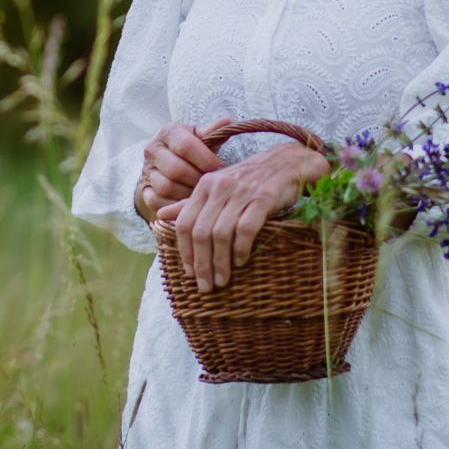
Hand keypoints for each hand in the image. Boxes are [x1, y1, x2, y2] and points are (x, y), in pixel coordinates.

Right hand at [137, 118, 233, 220]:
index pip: (185, 146)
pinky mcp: (144, 191)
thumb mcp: (200, 138)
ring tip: (204, 196)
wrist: (166, 163)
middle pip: (176, 169)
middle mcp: (152, 150)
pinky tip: (191, 205)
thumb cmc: (190, 151)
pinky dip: (176, 206)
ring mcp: (146, 171)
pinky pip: (159, 202)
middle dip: (198, 180)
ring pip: (167, 187)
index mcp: (167, 132)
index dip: (206, 160)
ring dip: (188, 194)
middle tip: (214, 187)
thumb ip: (213, 132)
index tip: (222, 171)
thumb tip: (230, 121)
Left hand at [158, 143, 330, 292]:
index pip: (185, 223)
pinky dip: (241, 249)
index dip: (184, 251)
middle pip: (201, 232)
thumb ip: (191, 204)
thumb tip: (161, 215)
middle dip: (202, 264)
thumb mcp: (218, 188)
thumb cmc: (250, 180)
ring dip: (220, 262)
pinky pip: (246, 229)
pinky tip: (241, 261)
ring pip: (221, 233)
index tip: (189, 273)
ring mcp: (241, 192)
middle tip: (206, 286)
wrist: (286, 163)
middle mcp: (219, 187)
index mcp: (205, 186)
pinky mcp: (263, 198)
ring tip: (223, 280)